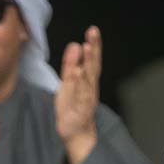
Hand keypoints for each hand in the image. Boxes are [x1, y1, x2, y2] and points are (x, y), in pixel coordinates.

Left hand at [55, 25, 101, 163]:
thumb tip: (75, 44)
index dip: (93, 45)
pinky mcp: (81, 109)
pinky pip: (80, 94)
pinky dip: (79, 83)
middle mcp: (90, 87)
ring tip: (87, 47)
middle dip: (94, 48)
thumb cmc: (72, 107)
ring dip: (88, 62)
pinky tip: (77, 72)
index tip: (92, 30)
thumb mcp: (68, 82)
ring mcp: (87, 98)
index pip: (91, 59)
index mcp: (88, 80)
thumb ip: (70, 64)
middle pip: (93, 65)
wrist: (74, 133)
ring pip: (89, 78)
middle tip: (93, 32)